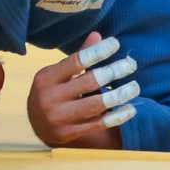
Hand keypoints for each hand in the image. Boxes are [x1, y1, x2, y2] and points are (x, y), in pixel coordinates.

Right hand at [26, 31, 137, 149]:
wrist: (35, 125)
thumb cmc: (51, 91)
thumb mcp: (59, 73)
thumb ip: (78, 57)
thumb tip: (98, 35)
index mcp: (46, 78)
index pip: (75, 61)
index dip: (97, 52)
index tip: (115, 44)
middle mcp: (50, 97)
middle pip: (88, 82)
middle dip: (112, 72)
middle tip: (130, 64)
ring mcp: (59, 118)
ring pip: (95, 105)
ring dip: (119, 95)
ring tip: (134, 87)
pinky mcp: (68, 134)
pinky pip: (98, 124)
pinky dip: (116, 117)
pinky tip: (130, 109)